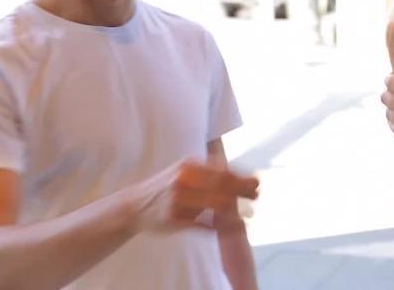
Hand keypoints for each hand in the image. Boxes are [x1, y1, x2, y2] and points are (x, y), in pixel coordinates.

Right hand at [128, 158, 258, 232]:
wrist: (135, 205)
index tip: (258, 182)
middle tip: (257, 196)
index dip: (243, 177)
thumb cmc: (168, 186)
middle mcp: (184, 180)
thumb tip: (241, 174)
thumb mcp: (186, 171)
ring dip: (235, 209)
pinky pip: (202, 223)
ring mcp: (178, 199)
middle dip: (243, 191)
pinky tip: (232, 227)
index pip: (223, 170)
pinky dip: (220, 226)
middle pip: (222, 185)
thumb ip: (209, 171)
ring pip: (215, 204)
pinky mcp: (174, 219)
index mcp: (189, 166)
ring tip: (248, 214)